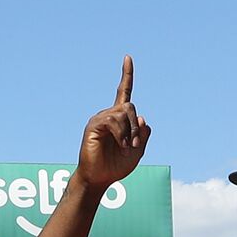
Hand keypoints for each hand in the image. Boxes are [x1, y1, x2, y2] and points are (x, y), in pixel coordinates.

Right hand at [77, 56, 150, 192]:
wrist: (99, 178)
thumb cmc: (115, 166)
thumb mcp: (138, 151)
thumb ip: (143, 135)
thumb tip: (141, 118)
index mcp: (120, 119)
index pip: (124, 92)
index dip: (126, 75)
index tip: (127, 58)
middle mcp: (109, 115)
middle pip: (130, 107)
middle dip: (136, 127)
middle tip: (134, 145)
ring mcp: (100, 119)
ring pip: (123, 113)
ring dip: (129, 132)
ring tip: (126, 148)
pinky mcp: (94, 125)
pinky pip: (112, 121)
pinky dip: (121, 134)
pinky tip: (120, 145)